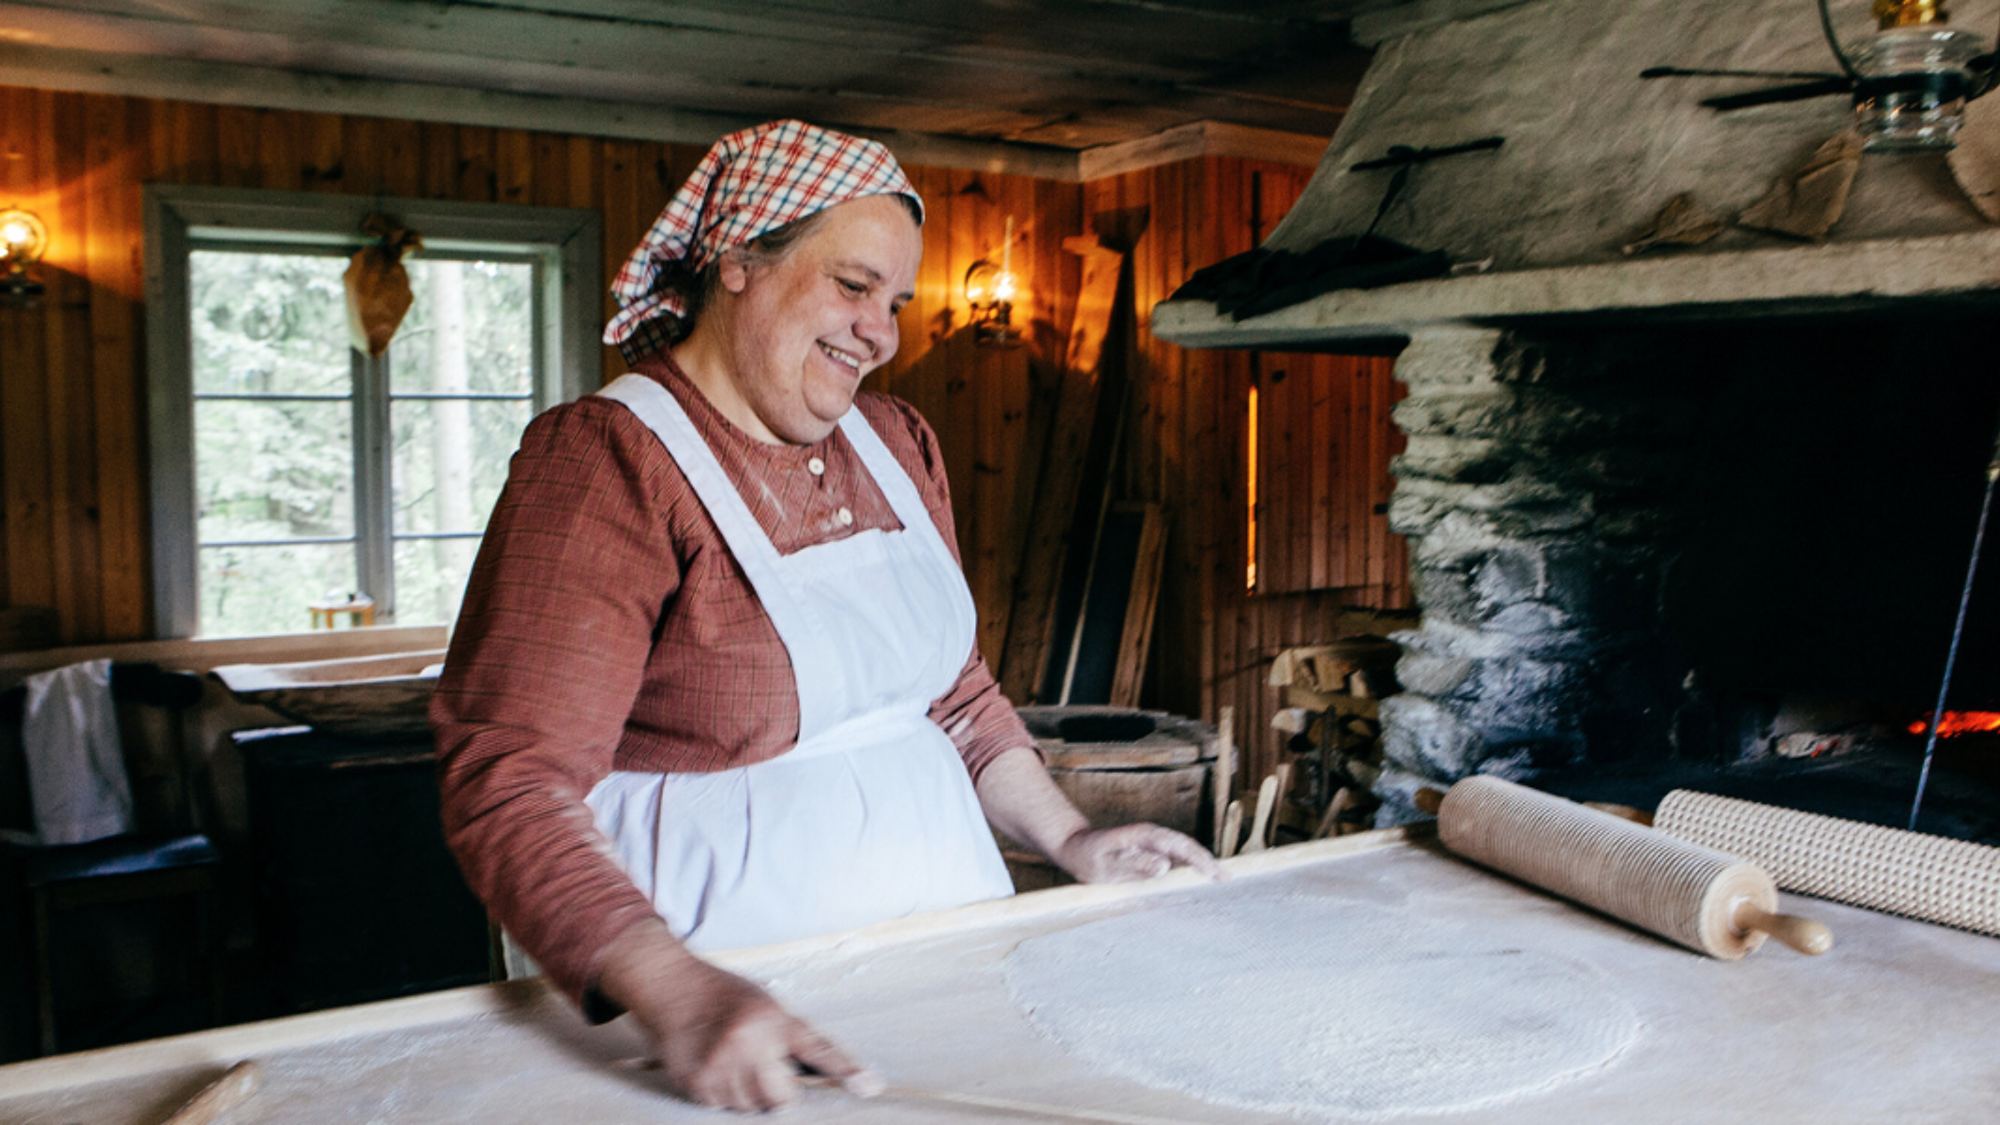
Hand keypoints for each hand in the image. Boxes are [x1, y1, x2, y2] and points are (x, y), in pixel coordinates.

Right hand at [596, 919, 879, 1111]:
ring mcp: (719, 1064)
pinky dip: (722, 1096)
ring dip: (748, 1096)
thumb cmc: (726, 996)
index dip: (846, 1071)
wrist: (673, 986)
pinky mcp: (695, 1081)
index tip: (869, 1088)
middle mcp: (748, 1042)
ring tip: (734, 1064)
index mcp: (773, 1019)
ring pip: (751, 1108)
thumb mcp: (769, 1006)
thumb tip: (827, 1075)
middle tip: (764, 1069)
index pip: (817, 1050)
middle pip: (782, 1098)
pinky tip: (715, 1069)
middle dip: (778, 1093)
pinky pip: (721, 1108)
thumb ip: (795, 1040)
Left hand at [1053, 822, 1226, 883]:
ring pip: (1183, 851)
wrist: (1075, 847)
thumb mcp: (1105, 865)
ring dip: (1202, 864)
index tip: (1213, 872)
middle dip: (1207, 861)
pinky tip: (1200, 878)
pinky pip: (1175, 858)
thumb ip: (1134, 865)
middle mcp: (1151, 837)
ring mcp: (1151, 843)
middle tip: (1226, 879)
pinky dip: (1190, 866)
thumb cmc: (1087, 857)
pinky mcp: (1150, 852)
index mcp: (1143, 836)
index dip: (1198, 858)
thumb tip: (1165, 865)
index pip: (1178, 845)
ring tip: (1221, 879)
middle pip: (1186, 846)